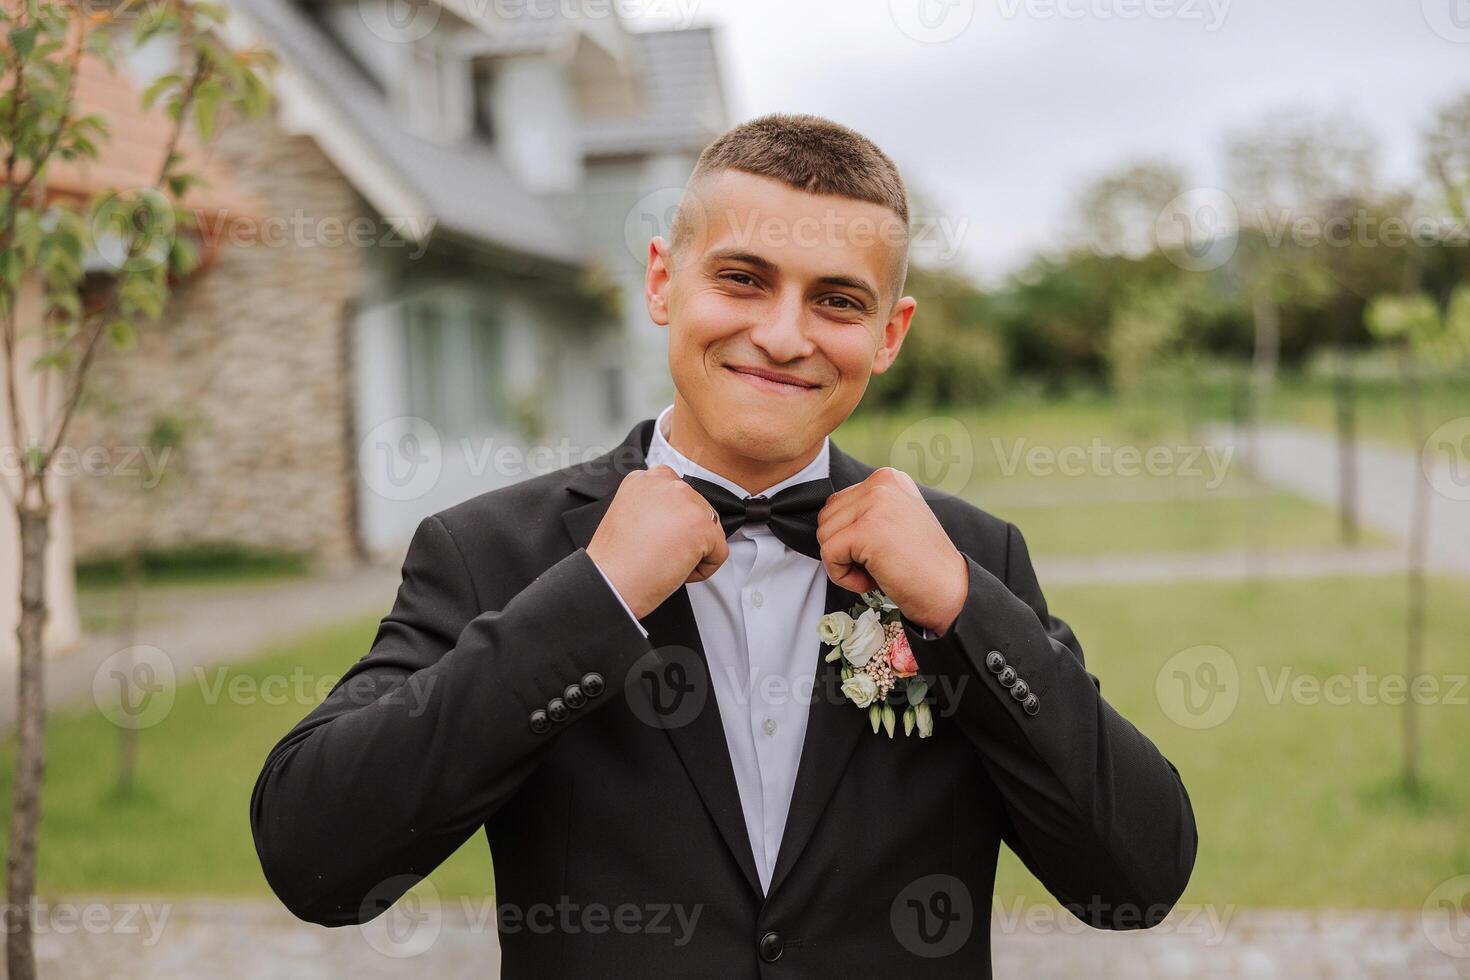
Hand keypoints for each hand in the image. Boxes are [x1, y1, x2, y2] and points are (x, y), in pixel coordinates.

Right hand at [586, 465, 729, 618]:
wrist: (608, 582)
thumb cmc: (614, 561)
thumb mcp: (628, 516)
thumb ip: (655, 507)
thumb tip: (678, 519)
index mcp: (644, 478)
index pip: (679, 495)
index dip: (674, 523)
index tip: (657, 538)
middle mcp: (666, 482)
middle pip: (698, 511)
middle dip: (685, 537)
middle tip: (658, 553)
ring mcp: (686, 501)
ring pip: (711, 530)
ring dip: (694, 551)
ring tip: (664, 560)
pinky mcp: (702, 525)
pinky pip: (719, 552)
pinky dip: (703, 569)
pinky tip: (675, 570)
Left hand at [816, 467, 968, 633]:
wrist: (949, 591)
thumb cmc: (920, 564)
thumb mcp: (893, 520)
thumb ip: (864, 510)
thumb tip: (828, 518)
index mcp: (888, 478)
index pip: (837, 503)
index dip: (849, 536)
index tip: (879, 549)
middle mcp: (882, 483)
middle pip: (826, 518)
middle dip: (843, 548)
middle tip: (878, 562)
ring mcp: (875, 504)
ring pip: (824, 535)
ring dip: (844, 563)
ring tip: (877, 569)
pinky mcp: (867, 529)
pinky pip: (829, 554)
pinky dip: (843, 576)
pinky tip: (871, 580)